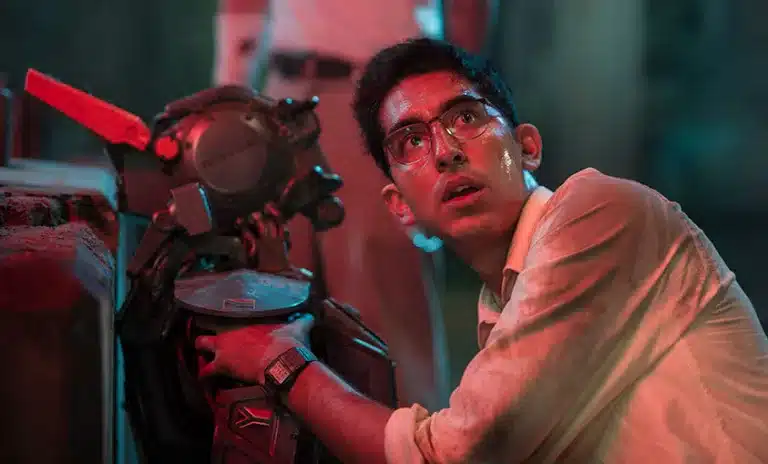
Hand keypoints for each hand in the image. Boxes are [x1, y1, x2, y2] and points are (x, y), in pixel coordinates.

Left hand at [194, 313, 314, 383]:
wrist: (282, 360)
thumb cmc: (287, 342)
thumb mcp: (297, 328)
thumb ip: (301, 321)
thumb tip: (311, 316)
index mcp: (247, 323)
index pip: (231, 322)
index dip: (229, 329)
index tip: (231, 333)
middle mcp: (230, 334)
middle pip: (208, 333)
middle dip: (206, 341)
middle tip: (209, 346)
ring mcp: (223, 350)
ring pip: (201, 347)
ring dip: (203, 356)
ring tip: (204, 363)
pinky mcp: (222, 366)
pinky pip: (206, 372)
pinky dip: (205, 376)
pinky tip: (204, 379)